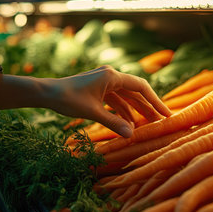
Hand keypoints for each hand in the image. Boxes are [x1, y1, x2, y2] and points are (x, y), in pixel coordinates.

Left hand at [0, 66, 171, 136]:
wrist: (47, 93)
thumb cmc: (68, 99)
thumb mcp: (93, 113)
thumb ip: (114, 123)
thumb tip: (132, 136)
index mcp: (112, 76)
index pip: (141, 87)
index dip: (155, 101)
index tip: (166, 114)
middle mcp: (110, 75)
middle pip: (135, 92)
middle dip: (148, 107)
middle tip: (162, 121)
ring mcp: (104, 81)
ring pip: (126, 96)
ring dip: (135, 110)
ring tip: (148, 125)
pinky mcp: (98, 88)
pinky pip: (115, 99)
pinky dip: (122, 110)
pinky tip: (128, 123)